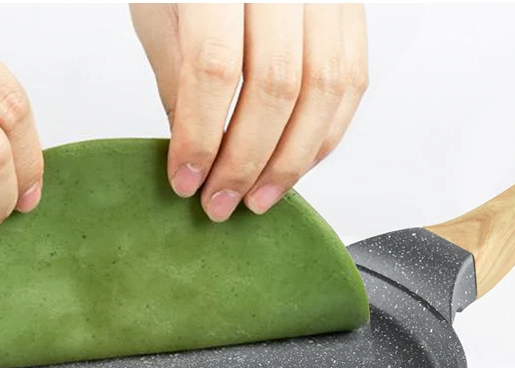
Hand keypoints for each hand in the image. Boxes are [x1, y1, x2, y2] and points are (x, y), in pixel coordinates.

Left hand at [130, 3, 367, 221]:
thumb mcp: (163, 15)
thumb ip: (182, 81)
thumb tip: (199, 156)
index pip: (215, 67)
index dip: (201, 134)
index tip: (186, 180)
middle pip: (276, 84)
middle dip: (247, 160)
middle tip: (221, 202)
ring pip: (324, 89)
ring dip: (292, 160)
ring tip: (259, 198)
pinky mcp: (351, 8)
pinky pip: (352, 80)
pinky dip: (326, 134)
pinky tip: (295, 164)